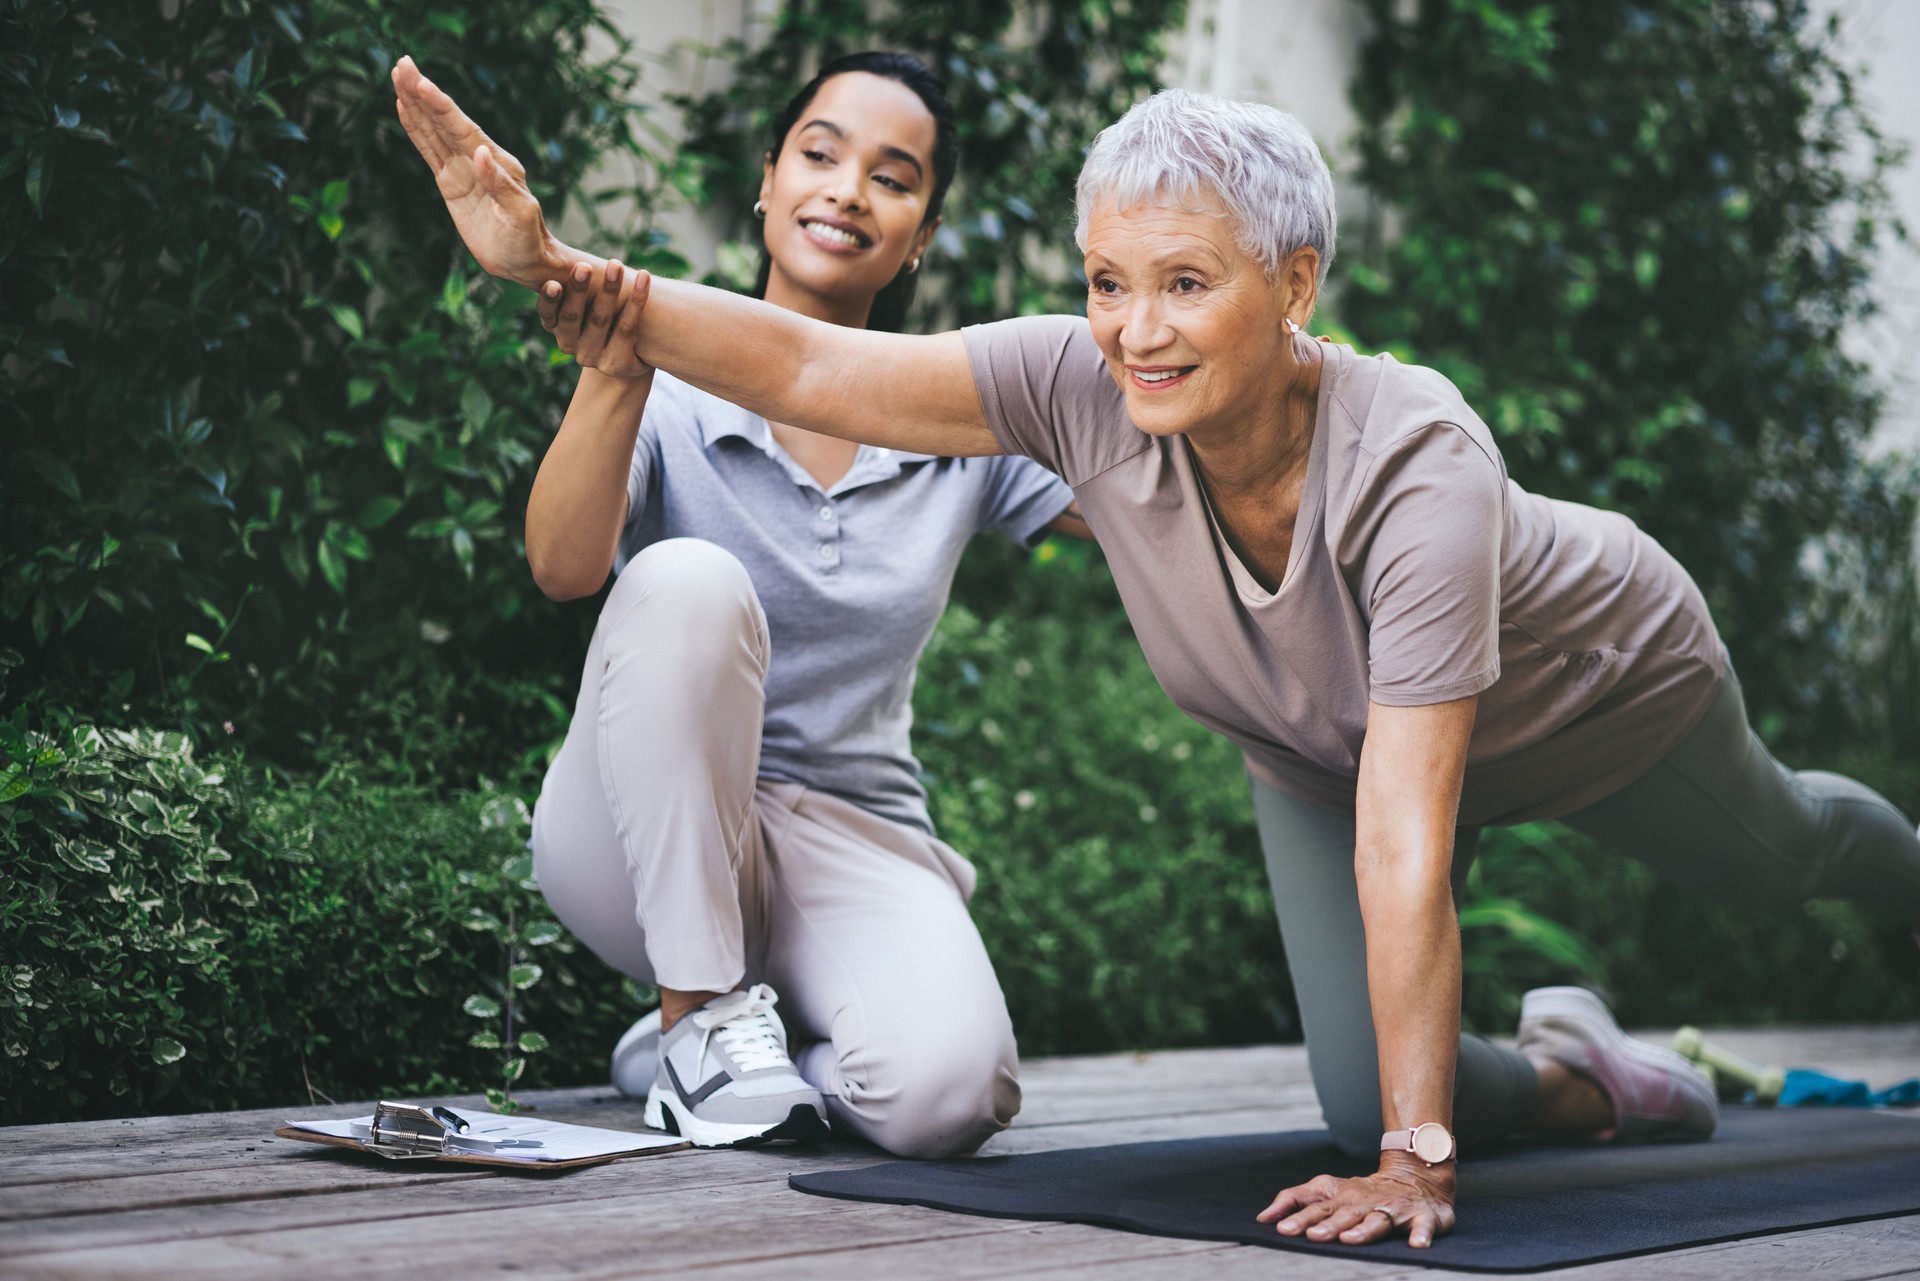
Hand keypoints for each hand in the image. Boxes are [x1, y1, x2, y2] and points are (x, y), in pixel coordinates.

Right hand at [390, 55, 573, 287]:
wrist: (526, 262)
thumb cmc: (529, 240)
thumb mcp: (520, 216)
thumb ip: (501, 186)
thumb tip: (480, 153)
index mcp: (498, 163)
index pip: (464, 129)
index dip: (441, 107)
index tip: (421, 84)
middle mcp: (479, 159)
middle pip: (444, 121)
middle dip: (423, 93)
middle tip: (401, 64)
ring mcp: (463, 169)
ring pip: (434, 131)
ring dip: (415, 104)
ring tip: (397, 76)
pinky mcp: (451, 183)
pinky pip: (429, 151)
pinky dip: (416, 130)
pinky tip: (404, 109)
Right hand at [538, 260, 651, 378]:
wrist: (631, 357)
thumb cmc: (605, 319)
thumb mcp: (586, 304)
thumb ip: (574, 285)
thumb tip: (558, 249)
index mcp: (558, 329)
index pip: (548, 315)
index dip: (549, 300)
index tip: (553, 283)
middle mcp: (571, 346)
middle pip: (572, 317)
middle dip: (578, 290)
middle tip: (584, 266)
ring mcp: (593, 358)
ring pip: (600, 320)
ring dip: (609, 290)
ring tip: (616, 265)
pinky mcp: (617, 365)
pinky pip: (627, 328)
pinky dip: (637, 301)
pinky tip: (644, 278)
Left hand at [1256, 1156, 1455, 1248]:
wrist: (1415, 1175)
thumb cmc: (1362, 1190)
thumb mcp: (1326, 1189)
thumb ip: (1295, 1200)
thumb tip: (1262, 1218)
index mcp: (1343, 1197)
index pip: (1318, 1208)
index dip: (1301, 1218)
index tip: (1283, 1229)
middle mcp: (1366, 1203)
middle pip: (1345, 1215)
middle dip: (1329, 1225)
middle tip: (1312, 1236)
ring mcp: (1394, 1209)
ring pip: (1378, 1220)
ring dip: (1365, 1230)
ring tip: (1351, 1240)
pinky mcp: (1423, 1217)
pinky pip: (1423, 1227)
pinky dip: (1421, 1235)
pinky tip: (1416, 1245)